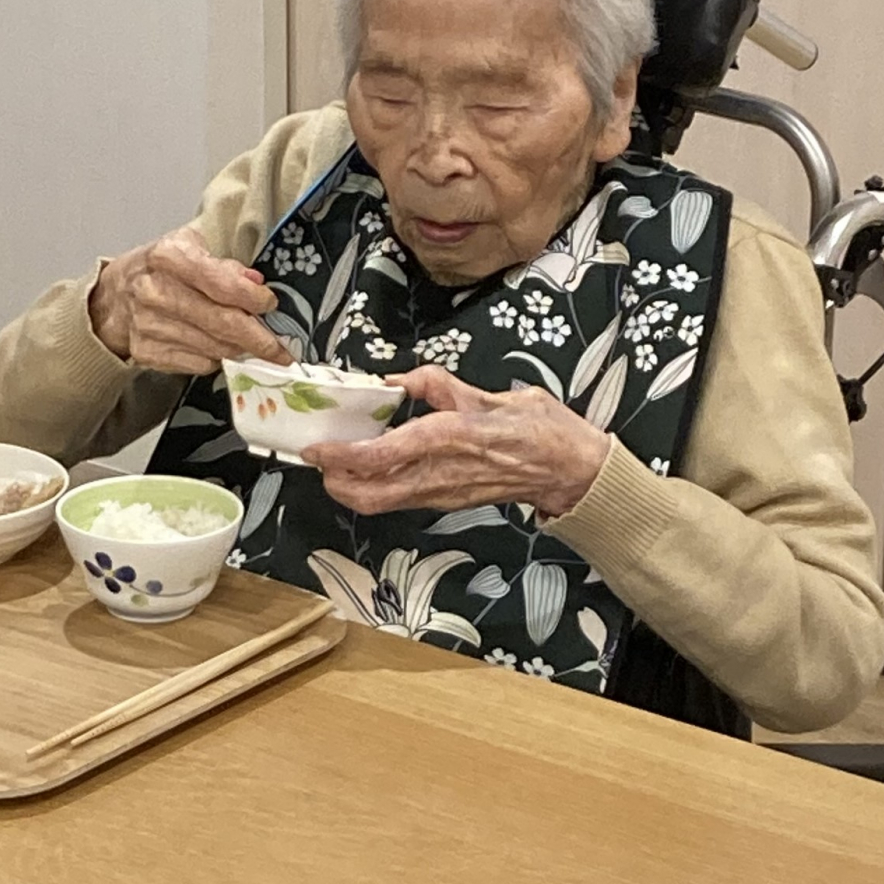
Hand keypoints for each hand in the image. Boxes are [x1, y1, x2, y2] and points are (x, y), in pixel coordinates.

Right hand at [87, 225, 287, 371]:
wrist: (111, 299)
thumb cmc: (156, 269)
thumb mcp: (187, 249)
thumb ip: (222, 265)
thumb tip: (255, 281)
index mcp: (168, 257)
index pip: (221, 283)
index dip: (252, 298)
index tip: (270, 304)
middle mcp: (155, 292)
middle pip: (222, 323)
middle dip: (259, 338)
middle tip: (281, 348)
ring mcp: (149, 326)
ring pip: (214, 348)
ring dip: (241, 349)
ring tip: (255, 345)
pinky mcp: (148, 353)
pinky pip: (198, 364)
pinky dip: (215, 357)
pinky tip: (218, 346)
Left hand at [303, 369, 609, 519]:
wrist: (567, 470)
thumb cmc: (537, 429)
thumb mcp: (486, 393)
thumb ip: (437, 386)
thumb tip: (396, 380)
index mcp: (449, 438)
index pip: (381, 455)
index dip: (342, 456)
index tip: (315, 447)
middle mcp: (440, 474)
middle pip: (370, 496)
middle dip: (335, 483)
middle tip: (319, 458)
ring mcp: (443, 494)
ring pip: (382, 504)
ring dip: (352, 489)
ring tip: (336, 463)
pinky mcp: (448, 502)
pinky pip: (401, 501)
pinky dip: (376, 488)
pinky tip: (371, 468)